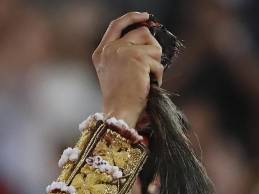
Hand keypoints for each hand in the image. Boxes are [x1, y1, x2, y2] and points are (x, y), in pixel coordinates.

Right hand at [92, 12, 163, 126]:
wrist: (119, 112)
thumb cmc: (120, 99)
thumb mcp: (116, 72)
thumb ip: (125, 53)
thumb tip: (148, 36)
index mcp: (101, 52)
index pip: (117, 25)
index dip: (132, 18)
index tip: (145, 17)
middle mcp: (110, 49)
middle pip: (141, 32)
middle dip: (152, 46)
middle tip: (152, 63)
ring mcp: (123, 51)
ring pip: (153, 46)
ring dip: (155, 63)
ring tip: (146, 80)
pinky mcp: (137, 58)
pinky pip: (157, 62)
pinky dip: (157, 75)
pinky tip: (148, 86)